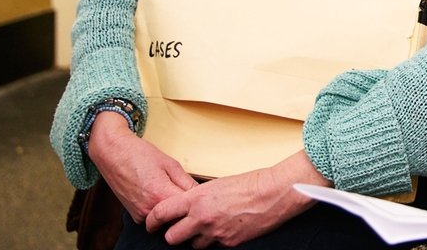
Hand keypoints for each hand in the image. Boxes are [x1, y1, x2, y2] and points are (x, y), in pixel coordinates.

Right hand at [87, 111, 197, 222]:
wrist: (112, 153)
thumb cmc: (139, 154)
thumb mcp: (170, 164)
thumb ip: (186, 182)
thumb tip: (200, 194)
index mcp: (160, 194)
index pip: (188, 208)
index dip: (197, 201)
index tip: (202, 195)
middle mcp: (149, 209)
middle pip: (178, 216)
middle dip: (186, 207)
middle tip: (188, 192)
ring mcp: (140, 214)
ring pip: (167, 219)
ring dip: (173, 209)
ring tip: (171, 189)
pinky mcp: (134, 216)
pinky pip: (155, 217)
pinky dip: (161, 209)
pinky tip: (160, 194)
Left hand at [145, 151, 327, 247]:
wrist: (275, 192)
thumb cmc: (251, 183)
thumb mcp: (216, 185)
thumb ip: (197, 198)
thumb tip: (186, 208)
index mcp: (196, 199)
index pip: (162, 213)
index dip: (152, 221)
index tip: (151, 224)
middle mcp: (202, 218)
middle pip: (172, 237)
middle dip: (175, 234)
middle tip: (181, 229)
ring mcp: (215, 233)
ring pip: (192, 246)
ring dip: (197, 239)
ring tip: (209, 228)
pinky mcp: (229, 243)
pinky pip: (214, 246)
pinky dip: (216, 240)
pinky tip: (226, 229)